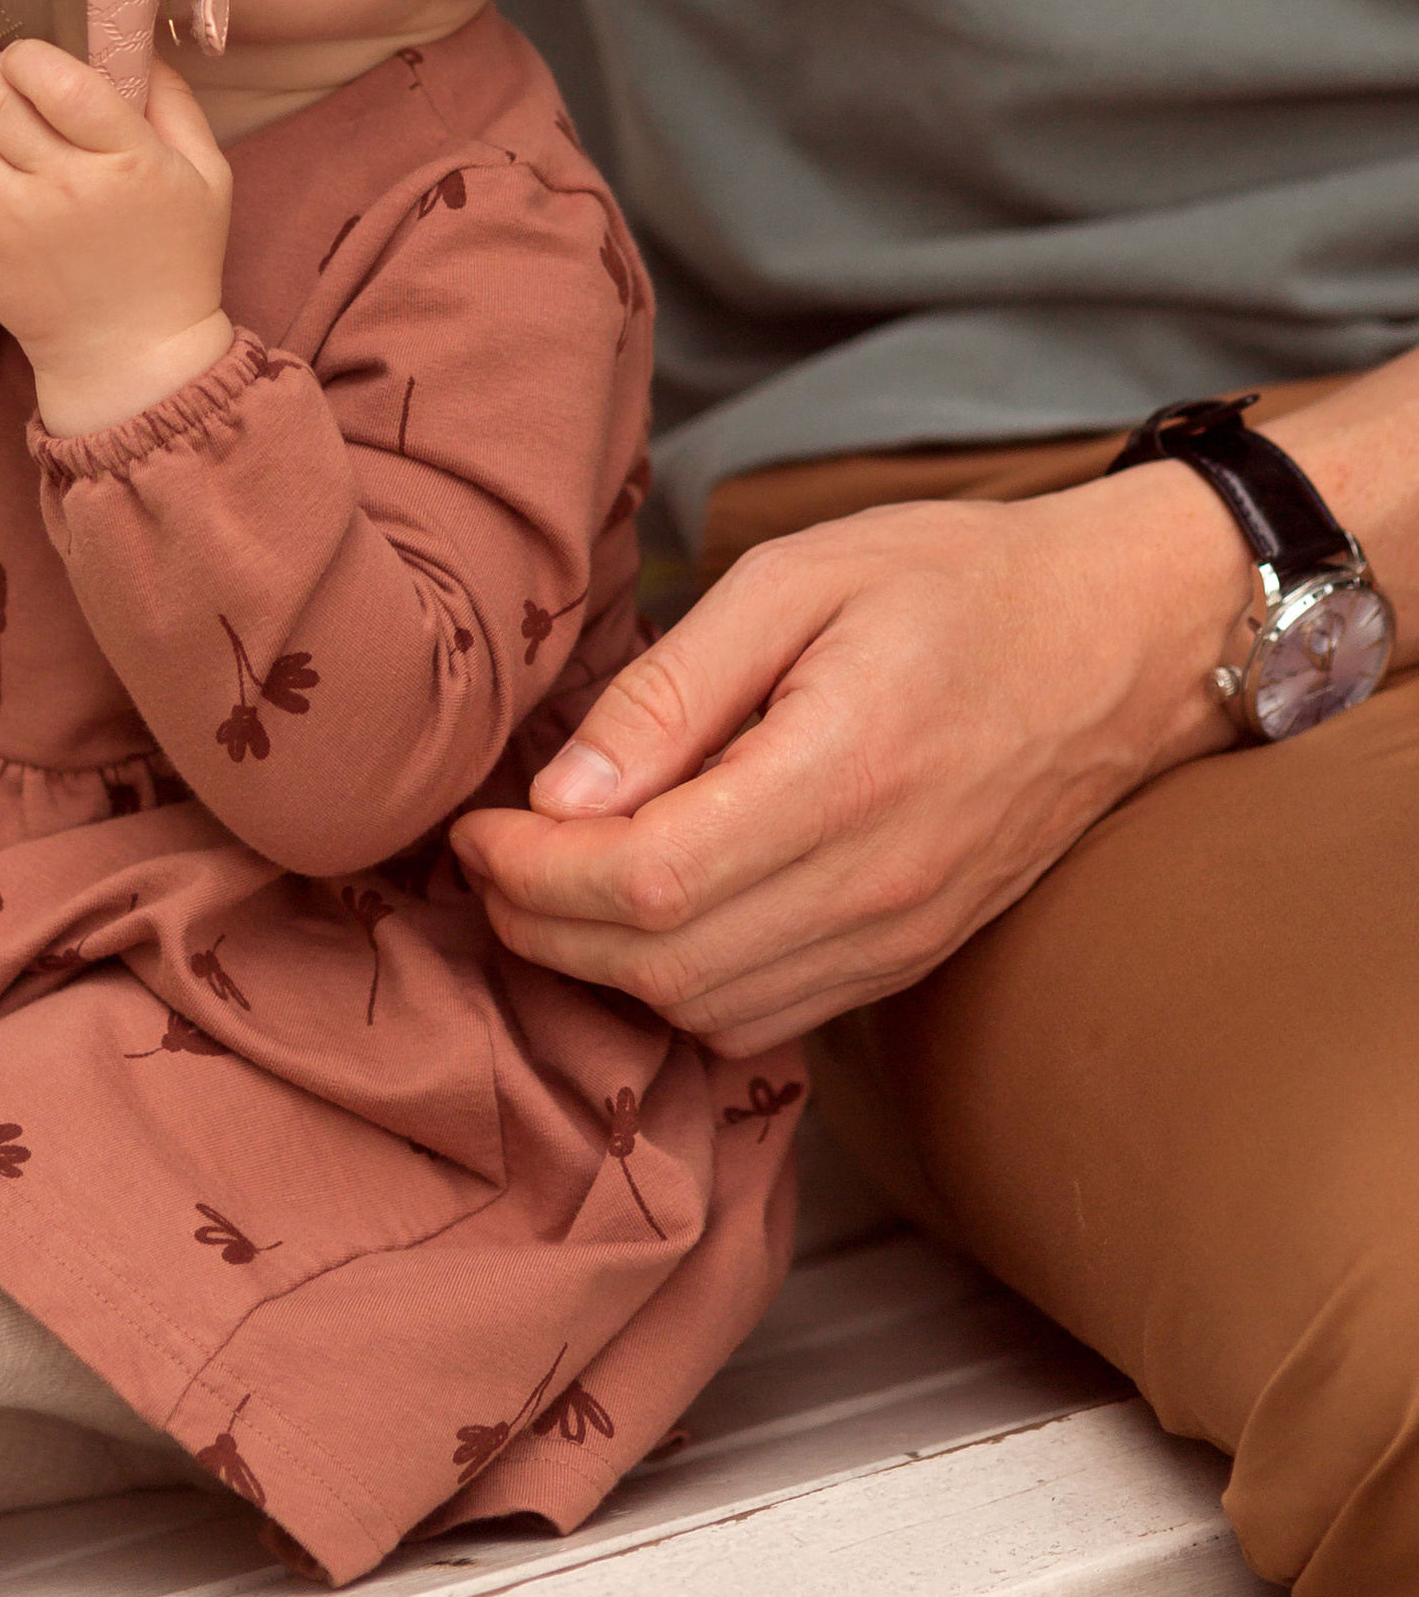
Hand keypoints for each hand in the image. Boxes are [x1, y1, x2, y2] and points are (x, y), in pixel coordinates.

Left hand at [0, 19, 234, 436]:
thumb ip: (174, 102)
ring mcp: (14, 218)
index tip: (20, 43)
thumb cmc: (175, 260)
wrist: (130, 356)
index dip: (29, 51)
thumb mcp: (208, 175)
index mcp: (129, 161)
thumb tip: (133, 41)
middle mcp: (66, 186)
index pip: (61, 80)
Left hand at [449, 467, 1242, 1055]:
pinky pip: (768, 1018)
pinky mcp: (910, 958)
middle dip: (540, 927)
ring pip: (707, 1014)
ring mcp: (901, 938)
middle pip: (660, 968)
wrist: (1122, 637)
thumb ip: (670, 690)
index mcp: (841, 777)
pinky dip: (679, 991)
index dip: (530, 874)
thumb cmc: (955, 582)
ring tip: (549, 885)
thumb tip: (559, 795)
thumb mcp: (795, 578)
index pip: (643, 883)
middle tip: (487, 857)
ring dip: (602, 971)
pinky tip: (641, 919)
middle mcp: (876, 886)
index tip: (474, 826)